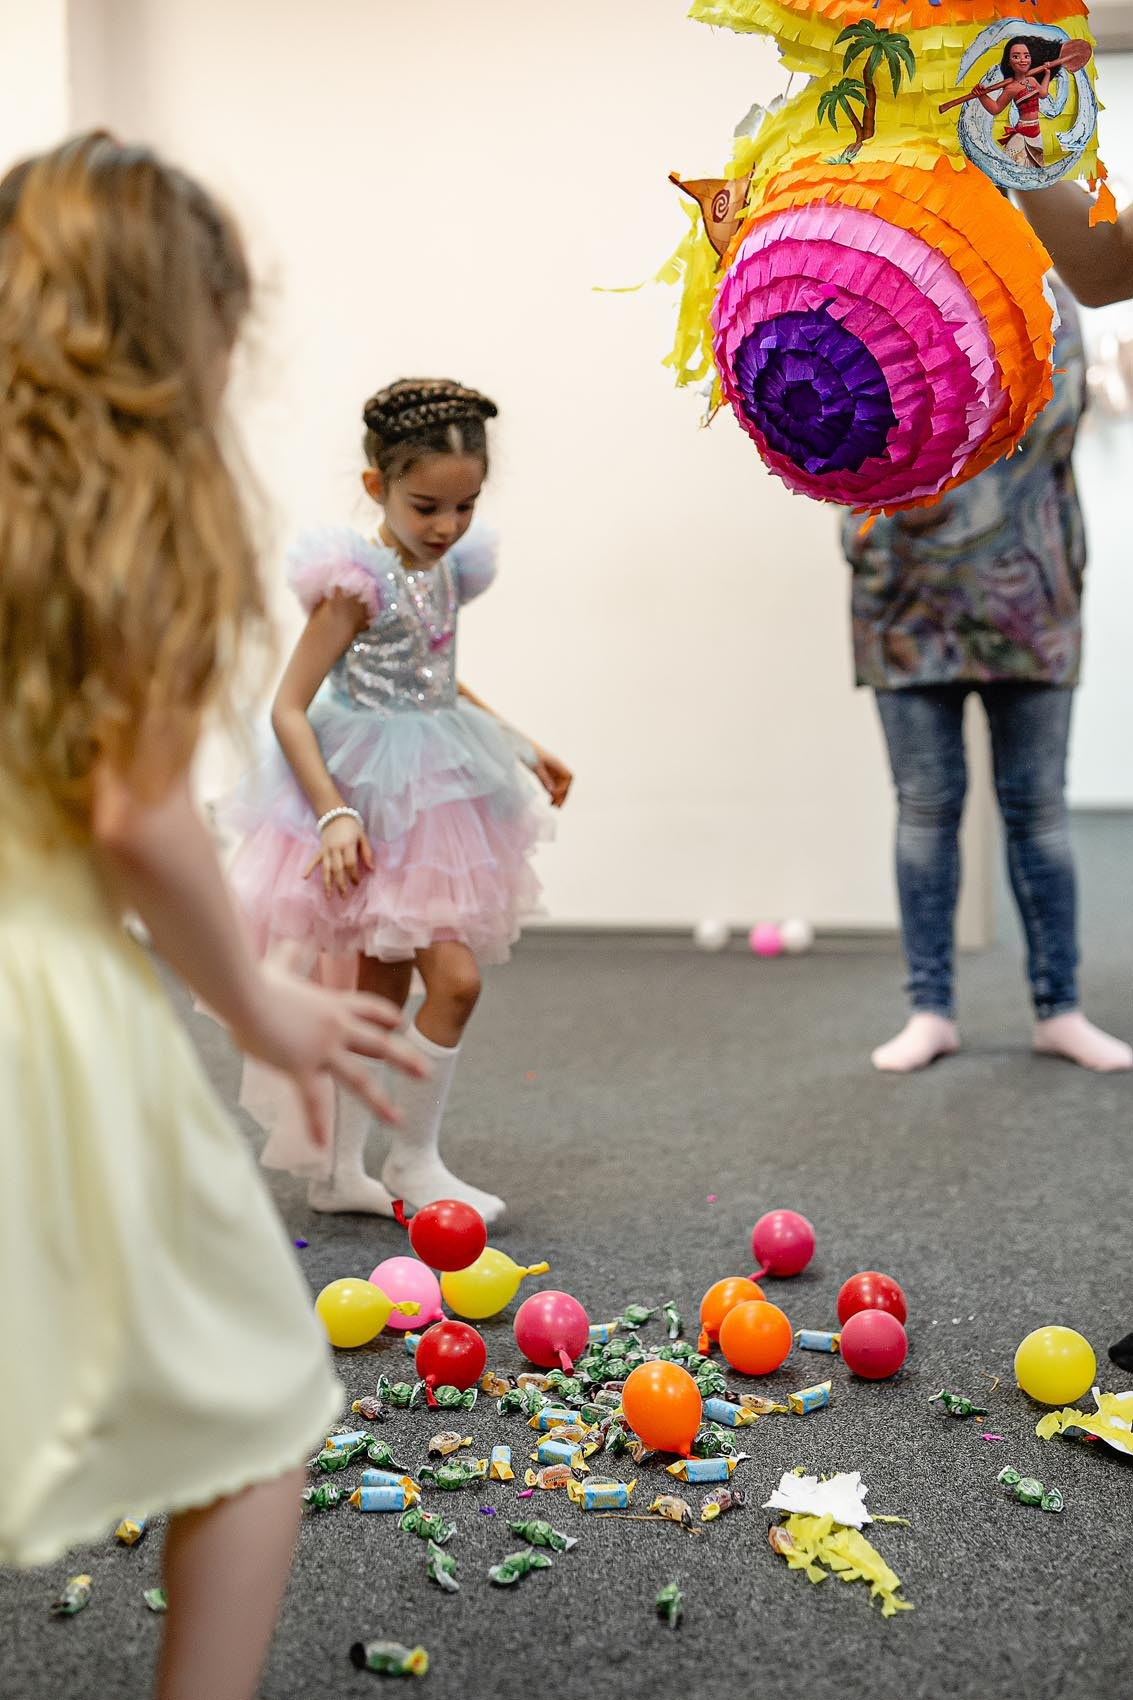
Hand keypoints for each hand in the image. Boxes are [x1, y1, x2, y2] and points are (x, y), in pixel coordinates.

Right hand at [230, 966, 428, 1145]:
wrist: (244, 994)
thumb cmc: (256, 980)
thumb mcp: (278, 966)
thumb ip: (289, 955)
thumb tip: (291, 938)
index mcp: (333, 1004)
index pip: (369, 1008)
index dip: (385, 1016)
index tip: (398, 1023)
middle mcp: (336, 1027)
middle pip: (379, 1044)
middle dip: (405, 1059)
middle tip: (426, 1072)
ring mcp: (322, 1049)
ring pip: (359, 1079)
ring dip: (380, 1102)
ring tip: (399, 1120)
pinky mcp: (301, 1068)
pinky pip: (313, 1101)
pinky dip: (316, 1125)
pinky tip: (322, 1146)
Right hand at [302, 813, 373, 896]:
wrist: (335, 814)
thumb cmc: (352, 826)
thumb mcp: (362, 836)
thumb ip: (367, 852)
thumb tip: (372, 868)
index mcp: (347, 844)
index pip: (350, 863)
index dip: (354, 875)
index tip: (357, 883)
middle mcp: (335, 848)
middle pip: (337, 869)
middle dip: (340, 884)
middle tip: (344, 896)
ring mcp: (326, 849)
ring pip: (326, 869)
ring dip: (327, 883)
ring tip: (328, 896)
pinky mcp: (320, 849)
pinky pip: (314, 860)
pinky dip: (309, 868)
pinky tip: (304, 877)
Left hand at [531, 745, 572, 807]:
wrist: (516, 742)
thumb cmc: (526, 751)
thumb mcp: (535, 766)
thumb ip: (544, 778)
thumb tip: (552, 792)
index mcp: (555, 762)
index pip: (568, 777)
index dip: (564, 787)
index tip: (554, 795)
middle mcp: (555, 765)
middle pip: (565, 782)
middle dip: (563, 794)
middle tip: (557, 807)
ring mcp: (549, 768)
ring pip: (559, 783)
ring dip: (558, 795)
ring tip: (553, 806)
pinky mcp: (542, 770)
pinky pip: (551, 783)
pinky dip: (552, 791)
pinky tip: (549, 798)